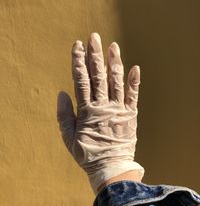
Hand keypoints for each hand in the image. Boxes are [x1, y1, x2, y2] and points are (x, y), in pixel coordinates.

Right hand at [57, 33, 143, 193]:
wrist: (111, 168)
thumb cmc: (87, 154)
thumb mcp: (68, 138)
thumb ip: (64, 115)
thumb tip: (62, 93)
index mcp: (87, 110)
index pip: (81, 80)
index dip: (79, 62)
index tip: (77, 46)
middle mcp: (103, 105)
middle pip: (99, 76)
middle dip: (95, 55)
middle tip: (94, 37)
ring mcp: (119, 109)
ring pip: (116, 81)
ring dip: (114, 63)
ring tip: (113, 46)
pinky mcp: (131, 114)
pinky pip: (133, 96)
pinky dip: (134, 82)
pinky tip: (135, 68)